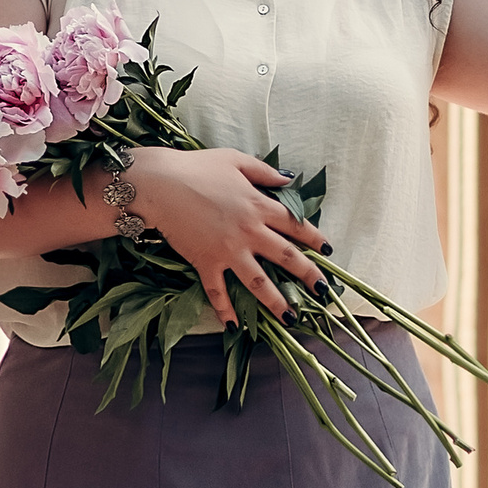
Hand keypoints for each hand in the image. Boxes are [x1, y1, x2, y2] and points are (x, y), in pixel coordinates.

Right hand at [129, 147, 328, 327]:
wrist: (160, 184)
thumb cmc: (197, 167)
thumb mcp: (236, 160)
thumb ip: (265, 172)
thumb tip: (289, 179)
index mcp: (259, 205)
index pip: (295, 224)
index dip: (314, 237)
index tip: (328, 251)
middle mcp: (249, 231)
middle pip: (286, 257)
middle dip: (308, 275)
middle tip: (324, 291)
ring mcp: (228, 250)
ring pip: (258, 282)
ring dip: (275, 301)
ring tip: (290, 317)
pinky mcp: (206, 262)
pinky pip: (217, 290)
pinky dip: (224, 309)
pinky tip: (233, 326)